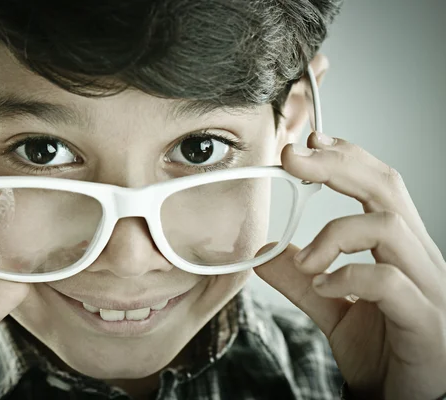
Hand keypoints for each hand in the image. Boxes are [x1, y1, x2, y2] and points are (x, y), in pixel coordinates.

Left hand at [253, 132, 445, 399]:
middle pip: (386, 189)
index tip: (311, 141)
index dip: (348, 157)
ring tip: (309, 261)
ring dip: (336, 233)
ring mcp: (428, 287)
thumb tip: (266, 250)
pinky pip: (390, 280)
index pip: (379, 185)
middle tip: (293, 159)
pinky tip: (324, 287)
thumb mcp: (331, 307)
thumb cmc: (382, 350)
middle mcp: (418, 259)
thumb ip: (301, 278)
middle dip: (338, 165)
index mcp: (399, 249)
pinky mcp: (426, 320)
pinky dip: (349, 276)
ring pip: (388, 226)